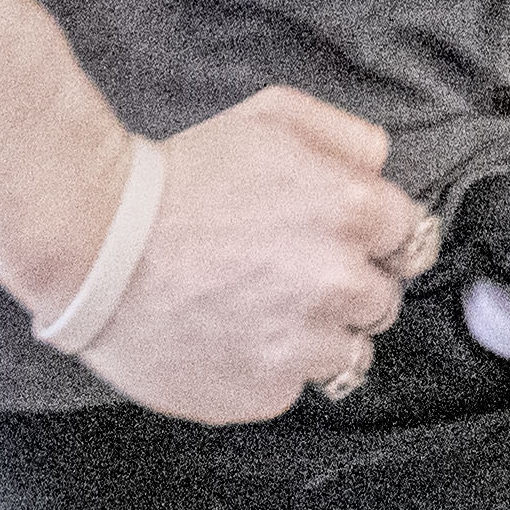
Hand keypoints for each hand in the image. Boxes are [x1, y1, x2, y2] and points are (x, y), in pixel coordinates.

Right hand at [83, 90, 438, 425]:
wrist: (98, 244)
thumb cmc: (180, 178)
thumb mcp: (270, 116)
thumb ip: (345, 135)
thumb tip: (381, 168)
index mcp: (352, 210)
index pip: (412, 239)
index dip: (376, 239)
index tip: (343, 240)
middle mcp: (339, 283)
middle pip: (384, 301)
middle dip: (349, 287)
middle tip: (290, 271)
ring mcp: (303, 345)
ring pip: (349, 353)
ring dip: (317, 334)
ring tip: (260, 308)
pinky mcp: (266, 392)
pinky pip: (294, 387)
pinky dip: (271, 368)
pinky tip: (231, 335)